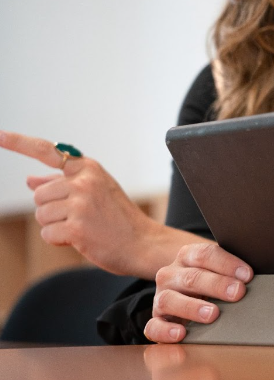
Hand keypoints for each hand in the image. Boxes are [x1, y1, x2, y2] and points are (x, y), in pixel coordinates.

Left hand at [0, 130, 160, 276]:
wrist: (143, 243)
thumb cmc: (118, 218)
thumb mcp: (95, 192)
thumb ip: (62, 183)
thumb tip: (30, 179)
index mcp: (89, 168)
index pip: (47, 151)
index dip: (19, 143)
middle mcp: (84, 181)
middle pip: (39, 194)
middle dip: (51, 209)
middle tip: (79, 217)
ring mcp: (81, 203)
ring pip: (41, 215)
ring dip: (55, 226)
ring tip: (82, 227)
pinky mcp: (77, 227)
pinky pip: (47, 234)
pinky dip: (59, 241)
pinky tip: (81, 239)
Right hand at [145, 243, 252, 342]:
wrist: (182, 285)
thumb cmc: (209, 277)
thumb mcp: (219, 269)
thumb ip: (233, 270)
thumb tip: (254, 277)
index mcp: (188, 255)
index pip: (206, 254)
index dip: (227, 263)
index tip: (247, 275)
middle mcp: (171, 274)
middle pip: (192, 277)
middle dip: (217, 285)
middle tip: (237, 293)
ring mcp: (161, 296)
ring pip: (169, 299)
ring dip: (192, 307)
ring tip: (213, 314)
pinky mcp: (156, 319)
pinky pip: (153, 326)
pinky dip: (165, 331)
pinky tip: (181, 334)